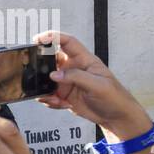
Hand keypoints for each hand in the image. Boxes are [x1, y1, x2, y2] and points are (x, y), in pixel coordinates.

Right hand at [35, 31, 151, 138]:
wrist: (116, 117)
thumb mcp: (98, 85)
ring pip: (47, 80)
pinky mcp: (64, 95)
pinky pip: (49, 95)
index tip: (39, 39)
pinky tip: (59, 103)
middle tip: (37, 73)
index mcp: (85, 60)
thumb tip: (55, 74)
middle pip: (52, 60)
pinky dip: (49, 100)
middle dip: (42, 65)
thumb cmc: (115, 97)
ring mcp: (68, 83)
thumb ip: (76, 77)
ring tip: (52, 97)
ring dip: (45, 88)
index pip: (68, 42)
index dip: (53, 37)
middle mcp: (74, 69)